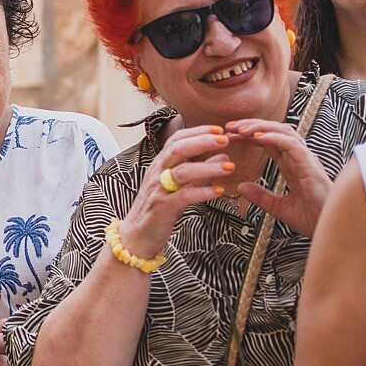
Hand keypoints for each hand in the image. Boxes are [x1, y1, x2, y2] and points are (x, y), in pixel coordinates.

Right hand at [117, 123, 236, 259]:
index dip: (198, 132)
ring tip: (229, 167)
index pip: (177, 139)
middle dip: (202, 141)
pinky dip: (202, 192)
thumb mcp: (181, 186)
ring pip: (181, 171)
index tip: (219, 129)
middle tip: (225, 139)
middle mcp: (157, 173)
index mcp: (161, 164)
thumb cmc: (158, 210)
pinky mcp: (162, 208)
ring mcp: (159, 190)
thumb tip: (224, 156)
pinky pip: (183, 197)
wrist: (136, 236)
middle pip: (177, 149)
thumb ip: (201, 172)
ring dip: (207, 167)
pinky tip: (218, 191)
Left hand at [225, 119, 330, 235]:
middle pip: (274, 131)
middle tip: (230, 127)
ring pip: (283, 132)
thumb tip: (241, 187)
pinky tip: (258, 137)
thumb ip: (261, 196)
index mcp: (291, 165)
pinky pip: (291, 144)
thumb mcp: (278, 208)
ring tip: (241, 129)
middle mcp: (298, 158)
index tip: (230, 135)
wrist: (328, 229)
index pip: (267, 142)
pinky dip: (274, 137)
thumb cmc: (313, 218)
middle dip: (252, 125)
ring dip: (261, 127)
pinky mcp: (310, 165)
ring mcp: (305, 160)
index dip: (249, 136)